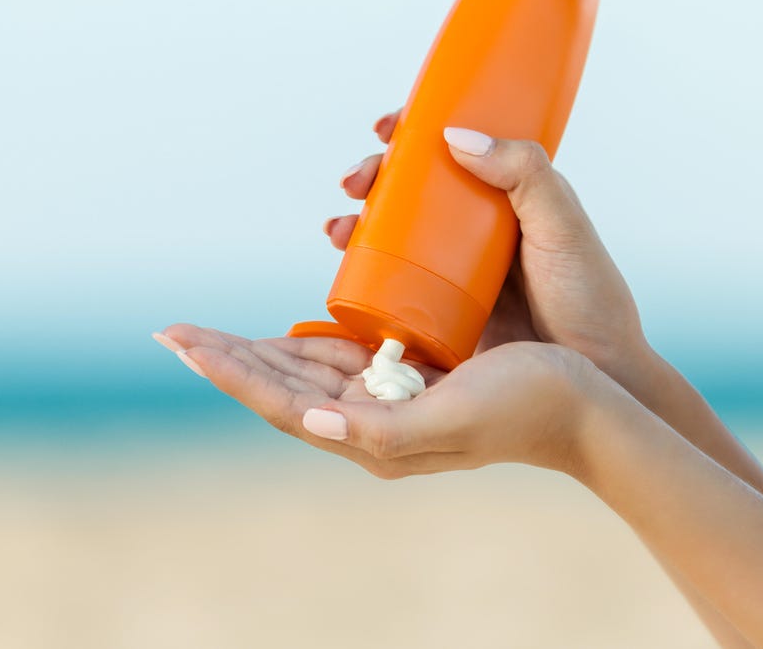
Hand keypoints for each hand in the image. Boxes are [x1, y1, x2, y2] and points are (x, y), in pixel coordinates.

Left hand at [154, 324, 599, 478]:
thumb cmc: (526, 411)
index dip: (229, 372)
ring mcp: (391, 398)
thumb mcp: (453, 419)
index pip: (280, 401)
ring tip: (210, 332)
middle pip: (281, 385)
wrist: (588, 409)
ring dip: (257, 349)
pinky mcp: (414, 374)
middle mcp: (372, 421)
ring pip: (305, 370)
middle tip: (174, 332)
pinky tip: (292, 325)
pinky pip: (345, 354)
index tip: (179, 341)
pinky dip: (307, 338)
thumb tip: (309, 422)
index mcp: (374, 435)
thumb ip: (381, 431)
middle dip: (228, 358)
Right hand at [327, 111, 647, 379]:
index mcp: (509, 196)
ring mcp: (456, 270)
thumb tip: (454, 134)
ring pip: (396, 232)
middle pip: (413, 188)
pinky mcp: (442, 312)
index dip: (414, 131)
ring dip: (357, 222)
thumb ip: (524, 173)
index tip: (387, 127)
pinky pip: (394, 282)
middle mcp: (478, 229)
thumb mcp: (561, 226)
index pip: (454, 150)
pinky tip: (342, 267)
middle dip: (373, 177)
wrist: (595, 376)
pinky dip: (362, 269)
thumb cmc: (588, 299)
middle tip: (354, 184)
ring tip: (337, 230)